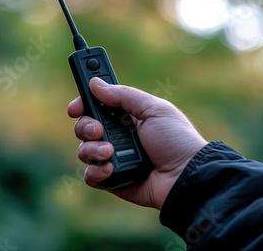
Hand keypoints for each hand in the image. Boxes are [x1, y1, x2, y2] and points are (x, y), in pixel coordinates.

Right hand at [67, 77, 207, 209]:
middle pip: (85, 127)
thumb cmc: (176, 139)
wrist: (186, 175)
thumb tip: (95, 82)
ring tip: (110, 152)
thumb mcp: (153, 109)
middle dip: (86, 127)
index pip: (97, 106)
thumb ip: (123, 95)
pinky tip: (110, 169)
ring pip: (84, 151)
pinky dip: (96, 172)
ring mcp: (115, 159)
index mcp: (128, 118)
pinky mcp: (113, 181)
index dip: (83, 104)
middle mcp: (118, 137)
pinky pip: (91, 176)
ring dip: (92, 150)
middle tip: (98, 130)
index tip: (76, 107)